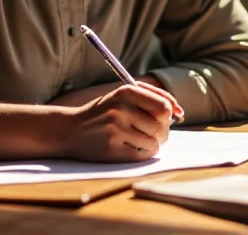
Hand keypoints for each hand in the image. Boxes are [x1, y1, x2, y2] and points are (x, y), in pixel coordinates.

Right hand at [60, 83, 179, 161]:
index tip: (170, 118)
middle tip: (155, 133)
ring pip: (154, 142)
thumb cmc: (102, 113)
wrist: (68, 129)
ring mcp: (116, 129)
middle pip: (161, 126)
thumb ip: (151, 98)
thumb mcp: (122, 96)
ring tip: (142, 141)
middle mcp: (121, 109)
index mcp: (126, 92)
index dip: (171, 114)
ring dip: (153, 144)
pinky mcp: (112, 149)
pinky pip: (143, 155)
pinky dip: (144, 154)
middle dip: (163, 132)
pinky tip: (134, 148)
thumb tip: (179, 112)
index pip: (164, 105)